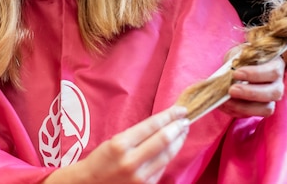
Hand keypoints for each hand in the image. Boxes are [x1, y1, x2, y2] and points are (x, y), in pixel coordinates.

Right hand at [43, 106, 188, 183]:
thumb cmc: (100, 160)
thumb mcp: (114, 141)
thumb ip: (137, 135)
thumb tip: (163, 124)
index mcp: (120, 145)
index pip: (152, 126)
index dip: (169, 116)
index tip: (180, 109)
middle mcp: (131, 161)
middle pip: (164, 140)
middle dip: (178, 127)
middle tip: (185, 118)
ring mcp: (140, 177)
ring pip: (167, 155)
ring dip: (179, 141)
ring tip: (183, 130)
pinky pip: (162, 168)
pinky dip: (169, 155)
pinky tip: (173, 147)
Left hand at [219, 47, 284, 117]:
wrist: (241, 66)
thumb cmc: (243, 57)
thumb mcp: (241, 52)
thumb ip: (239, 60)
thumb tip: (231, 69)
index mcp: (275, 66)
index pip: (272, 72)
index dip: (255, 74)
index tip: (235, 73)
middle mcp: (277, 85)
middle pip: (273, 93)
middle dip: (250, 93)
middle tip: (231, 90)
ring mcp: (270, 100)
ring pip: (266, 109)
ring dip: (244, 106)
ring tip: (226, 100)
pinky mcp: (258, 110)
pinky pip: (251, 115)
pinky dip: (236, 111)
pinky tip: (223, 104)